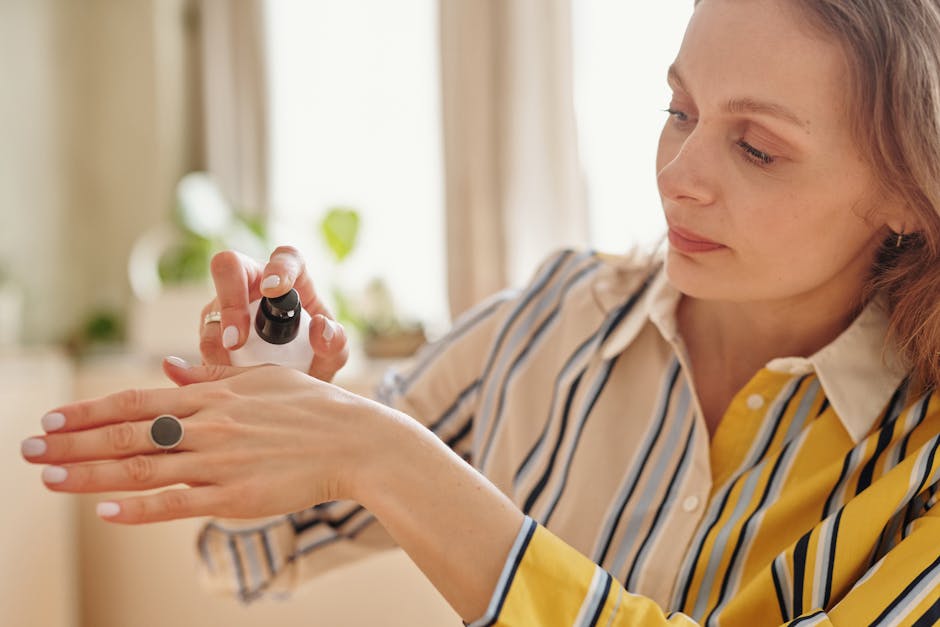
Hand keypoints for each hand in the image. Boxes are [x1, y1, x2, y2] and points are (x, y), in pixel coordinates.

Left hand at [20, 358, 391, 523]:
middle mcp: (209, 425)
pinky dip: (138, 508)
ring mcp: (220, 461)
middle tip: (28, 450)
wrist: (356, 441)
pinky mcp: (236, 494)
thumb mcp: (264, 378)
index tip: (54, 418)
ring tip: (48, 478)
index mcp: (214, 396)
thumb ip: (214, 375)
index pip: (138, 400)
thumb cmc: (315, 408)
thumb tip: (170, 367)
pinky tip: (105, 511)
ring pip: (142, 468)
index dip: (91, 410)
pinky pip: (177, 503)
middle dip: (72, 443)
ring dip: (90, 474)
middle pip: (128, 433)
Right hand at [200, 246, 348, 381]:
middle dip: (230, 302)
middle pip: (228, 267)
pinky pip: (204, 339)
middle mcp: (254, 282)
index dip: (277, 268)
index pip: (284, 257)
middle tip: (237, 340)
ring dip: (218, 342)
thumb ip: (336, 343)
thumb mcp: (333, 354)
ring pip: (212, 309)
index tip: (274, 290)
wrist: (292, 384)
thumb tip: (320, 326)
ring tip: (236, 372)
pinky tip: (228, 379)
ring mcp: (228, 303)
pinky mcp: (211, 327)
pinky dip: (214, 361)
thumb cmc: (316, 356)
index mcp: (292, 277)